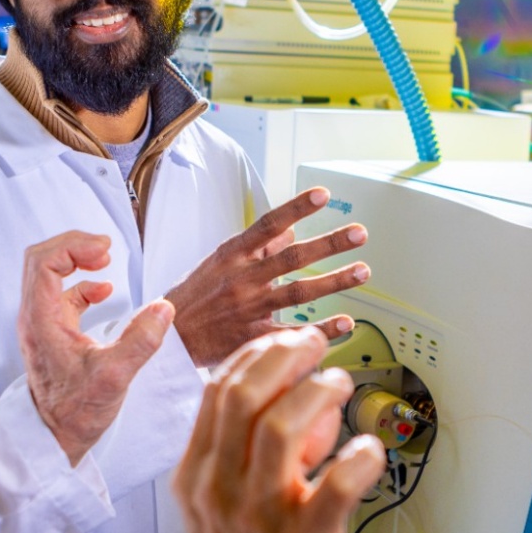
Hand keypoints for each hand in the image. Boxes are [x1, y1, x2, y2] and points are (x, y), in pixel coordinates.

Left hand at [18, 230, 174, 465]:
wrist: (53, 440)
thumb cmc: (74, 413)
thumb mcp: (114, 377)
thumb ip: (140, 342)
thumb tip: (163, 309)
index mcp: (41, 320)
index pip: (44, 262)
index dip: (74, 246)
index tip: (106, 250)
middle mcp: (35, 318)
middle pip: (42, 259)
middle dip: (74, 246)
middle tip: (105, 248)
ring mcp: (41, 325)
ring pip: (49, 273)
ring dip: (76, 260)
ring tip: (106, 260)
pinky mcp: (52, 334)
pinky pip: (61, 294)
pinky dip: (82, 284)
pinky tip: (104, 291)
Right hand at [165, 187, 370, 367]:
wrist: (169, 338)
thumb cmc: (194, 297)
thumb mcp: (220, 262)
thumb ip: (257, 247)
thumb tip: (291, 230)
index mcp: (232, 255)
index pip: (268, 225)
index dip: (296, 208)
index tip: (323, 194)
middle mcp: (243, 279)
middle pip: (292, 258)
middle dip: (329, 244)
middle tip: (360, 233)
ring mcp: (249, 309)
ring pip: (299, 293)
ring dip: (335, 281)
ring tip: (362, 271)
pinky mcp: (253, 338)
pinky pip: (292, 333)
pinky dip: (321, 329)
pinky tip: (346, 322)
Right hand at [175, 328, 387, 532]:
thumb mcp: (216, 507)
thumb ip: (239, 455)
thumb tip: (289, 401)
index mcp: (197, 477)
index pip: (218, 391)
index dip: (258, 354)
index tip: (288, 340)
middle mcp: (221, 492)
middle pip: (245, 396)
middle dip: (287, 356)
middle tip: (318, 347)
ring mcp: (261, 517)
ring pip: (282, 426)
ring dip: (319, 393)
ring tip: (342, 385)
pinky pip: (337, 484)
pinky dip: (360, 457)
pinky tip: (368, 450)